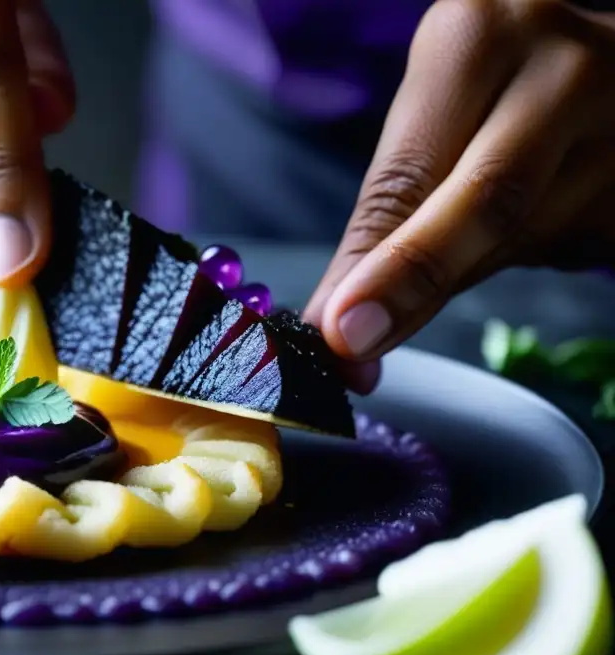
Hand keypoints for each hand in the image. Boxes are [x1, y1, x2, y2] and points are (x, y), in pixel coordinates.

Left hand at [304, 0, 614, 393]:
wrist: (599, 74)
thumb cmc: (494, 96)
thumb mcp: (430, 125)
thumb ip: (389, 216)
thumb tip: (338, 323)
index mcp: (479, 37)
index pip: (414, 172)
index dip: (379, 265)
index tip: (339, 329)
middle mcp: (562, 65)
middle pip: (487, 202)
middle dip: (416, 282)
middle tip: (361, 344)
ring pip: (531, 235)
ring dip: (482, 266)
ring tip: (474, 240)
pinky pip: (576, 246)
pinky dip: (538, 254)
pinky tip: (536, 224)